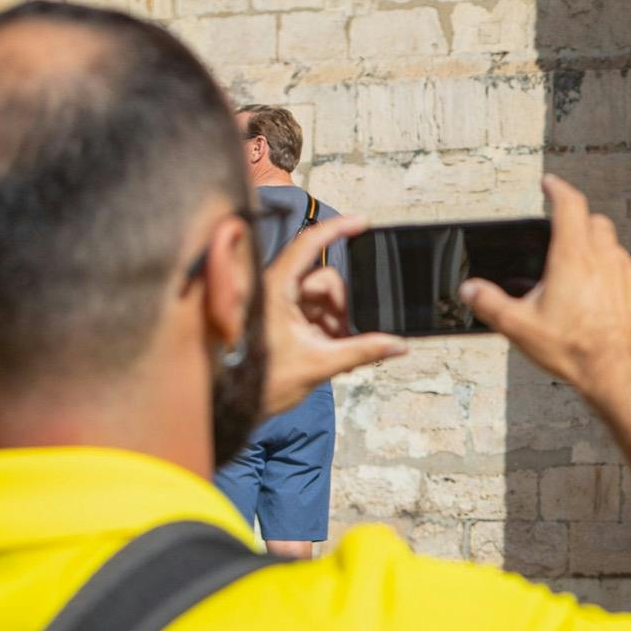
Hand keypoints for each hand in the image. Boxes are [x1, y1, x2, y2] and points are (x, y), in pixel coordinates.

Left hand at [259, 215, 406, 417]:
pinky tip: (333, 350)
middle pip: (323, 280)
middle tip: (350, 334)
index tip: (363, 223)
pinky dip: (327, 328)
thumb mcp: (318, 365)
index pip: (308, 245)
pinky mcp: (279, 319)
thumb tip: (398, 345)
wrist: (232, 407)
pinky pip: (312, 312)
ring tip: (339, 350)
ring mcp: (276, 304)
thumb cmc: (260, 383)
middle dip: (342, 306)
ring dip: (336, 320)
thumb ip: (362, 352)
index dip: (337, 229)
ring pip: (320, 298)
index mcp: (275, 290)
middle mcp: (274, 290)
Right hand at [462, 176, 630, 396]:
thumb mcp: (520, 327)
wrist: (619, 374)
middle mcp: (605, 258)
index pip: (569, 205)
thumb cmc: (575, 349)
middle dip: (579, 221)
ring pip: (615, 248)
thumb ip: (490, 304)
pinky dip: (616, 279)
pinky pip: (629, 276)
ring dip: (599, 251)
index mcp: (573, 256)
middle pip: (595, 222)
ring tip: (581, 274)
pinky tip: (603, 301)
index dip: (557, 189)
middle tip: (564, 234)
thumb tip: (471, 290)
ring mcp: (629, 275)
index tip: (550, 184)